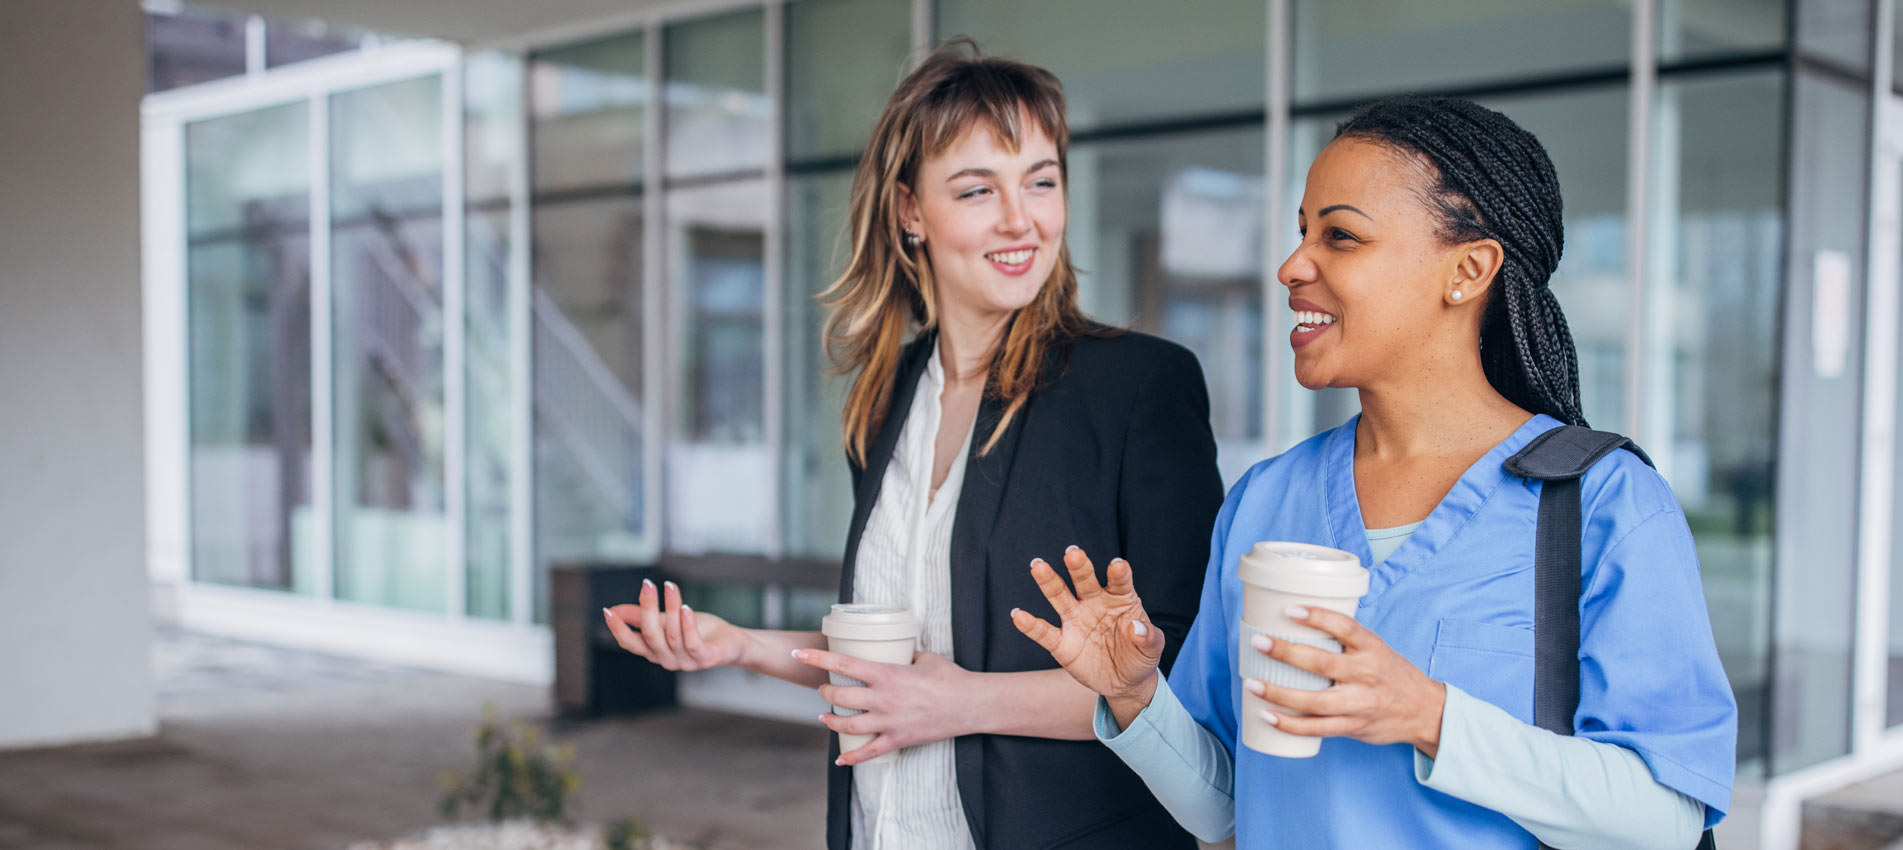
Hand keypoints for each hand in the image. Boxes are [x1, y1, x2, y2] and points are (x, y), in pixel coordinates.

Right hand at [603, 578, 751, 671]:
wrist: (733, 643)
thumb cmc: (699, 630)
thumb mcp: (668, 620)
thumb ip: (643, 617)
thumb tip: (614, 610)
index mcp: (655, 651)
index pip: (631, 644)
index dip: (619, 629)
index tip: (607, 611)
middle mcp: (667, 660)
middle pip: (651, 636)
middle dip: (647, 609)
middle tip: (646, 584)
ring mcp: (686, 662)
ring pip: (672, 634)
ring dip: (671, 608)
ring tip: (670, 586)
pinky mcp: (705, 659)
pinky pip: (693, 642)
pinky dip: (687, 624)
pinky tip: (685, 607)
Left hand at [793, 648, 977, 765]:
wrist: (969, 705)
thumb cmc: (950, 677)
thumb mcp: (925, 657)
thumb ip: (906, 654)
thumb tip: (897, 649)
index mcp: (887, 673)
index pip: (843, 663)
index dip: (817, 658)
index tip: (799, 653)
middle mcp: (882, 698)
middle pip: (839, 697)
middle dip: (825, 692)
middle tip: (823, 688)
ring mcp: (888, 722)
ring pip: (847, 726)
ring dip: (830, 721)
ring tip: (825, 717)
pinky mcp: (897, 740)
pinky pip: (868, 753)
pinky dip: (851, 758)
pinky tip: (840, 760)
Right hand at [1010, 546, 1164, 706]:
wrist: (1124, 682)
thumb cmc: (1139, 655)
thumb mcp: (1152, 649)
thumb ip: (1147, 637)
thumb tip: (1136, 627)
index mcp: (1120, 599)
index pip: (1119, 582)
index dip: (1118, 574)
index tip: (1117, 565)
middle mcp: (1094, 603)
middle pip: (1085, 581)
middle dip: (1079, 567)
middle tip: (1073, 553)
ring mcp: (1076, 621)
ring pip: (1060, 597)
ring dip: (1049, 582)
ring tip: (1038, 566)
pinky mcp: (1063, 643)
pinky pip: (1044, 633)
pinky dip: (1030, 625)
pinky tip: (1018, 615)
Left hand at [1245, 606, 1447, 756]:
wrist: (1423, 712)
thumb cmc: (1392, 674)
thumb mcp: (1376, 648)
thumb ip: (1345, 640)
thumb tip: (1297, 623)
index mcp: (1371, 648)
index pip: (1344, 627)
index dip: (1317, 617)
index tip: (1290, 609)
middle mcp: (1365, 675)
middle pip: (1321, 664)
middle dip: (1286, 653)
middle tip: (1259, 643)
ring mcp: (1358, 703)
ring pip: (1314, 701)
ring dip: (1279, 693)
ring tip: (1252, 684)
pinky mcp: (1352, 726)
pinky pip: (1316, 728)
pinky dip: (1289, 724)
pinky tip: (1267, 716)